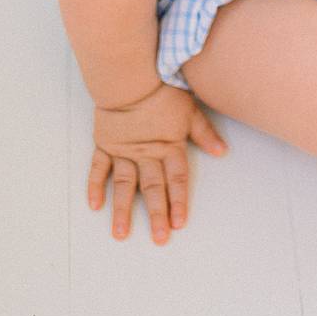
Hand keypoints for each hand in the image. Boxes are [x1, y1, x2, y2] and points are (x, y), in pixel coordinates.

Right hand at [88, 82, 227, 243]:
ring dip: (122, 209)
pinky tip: (94, 205)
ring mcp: (123, 151)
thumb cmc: (160, 90)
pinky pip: (98, 168)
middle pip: (152, 188)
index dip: (178, 202)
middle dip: (156, 214)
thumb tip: (222, 151)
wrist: (127, 77)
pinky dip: (95, 186)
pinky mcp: (105, 144)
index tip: (179, 223)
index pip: (176, 180)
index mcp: (168, 147)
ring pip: (124, 184)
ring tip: (121, 233)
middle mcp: (146, 154)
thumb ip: (203, 132)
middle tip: (158, 238)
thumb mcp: (189, 110)